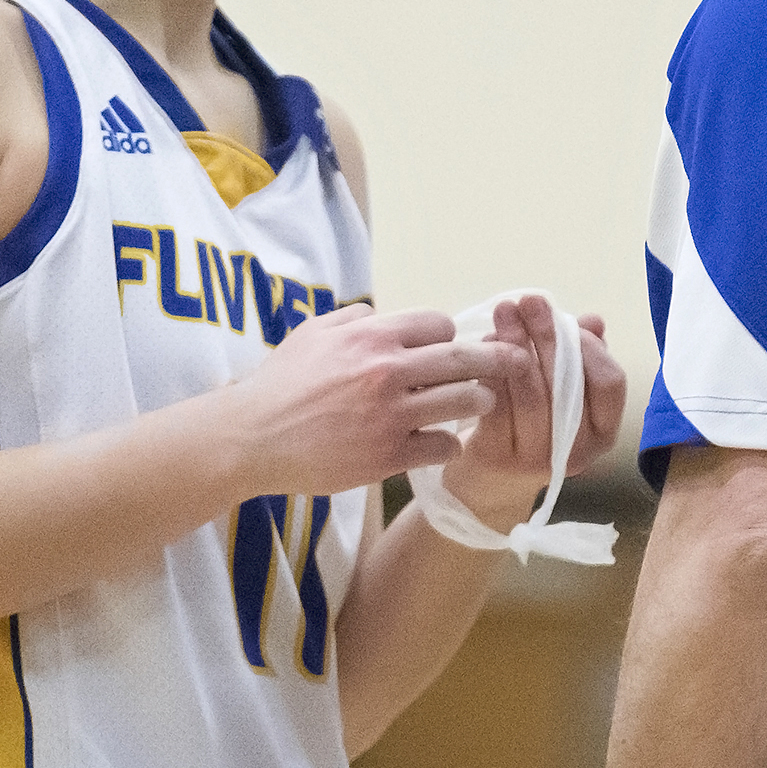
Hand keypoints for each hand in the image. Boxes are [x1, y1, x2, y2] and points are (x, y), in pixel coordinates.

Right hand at [222, 306, 507, 494]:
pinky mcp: (387, 455)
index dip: (449, 337)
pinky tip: (445, 443)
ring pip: (466, 401)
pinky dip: (450, 444)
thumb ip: (353, 319)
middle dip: (497, 361)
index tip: (452, 349)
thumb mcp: (312, 333)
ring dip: (480, 402)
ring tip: (481, 405)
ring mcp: (390, 415)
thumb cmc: (280, 384)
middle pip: (466, 359)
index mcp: (370, 337)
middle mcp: (386, 371)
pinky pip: (443, 445)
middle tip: (516, 364)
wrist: (251, 438)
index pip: (439, 325)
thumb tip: (383, 312)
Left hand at [437, 296, 629, 526]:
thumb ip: (580, 358)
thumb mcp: (561, 392)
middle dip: (546, 333)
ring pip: (531, 391)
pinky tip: (481, 346)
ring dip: (515, 343)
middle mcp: (578, 452)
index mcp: (604, 433)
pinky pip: (497, 403)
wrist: (486, 484)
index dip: (590, 348)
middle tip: (528, 300)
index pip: (611, 383)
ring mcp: (538, 459)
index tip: (566, 318)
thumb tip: (594, 322)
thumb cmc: (531, 426)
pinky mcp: (499, 458)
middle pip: (567, 382)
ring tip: (504, 313)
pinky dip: (491, 369)